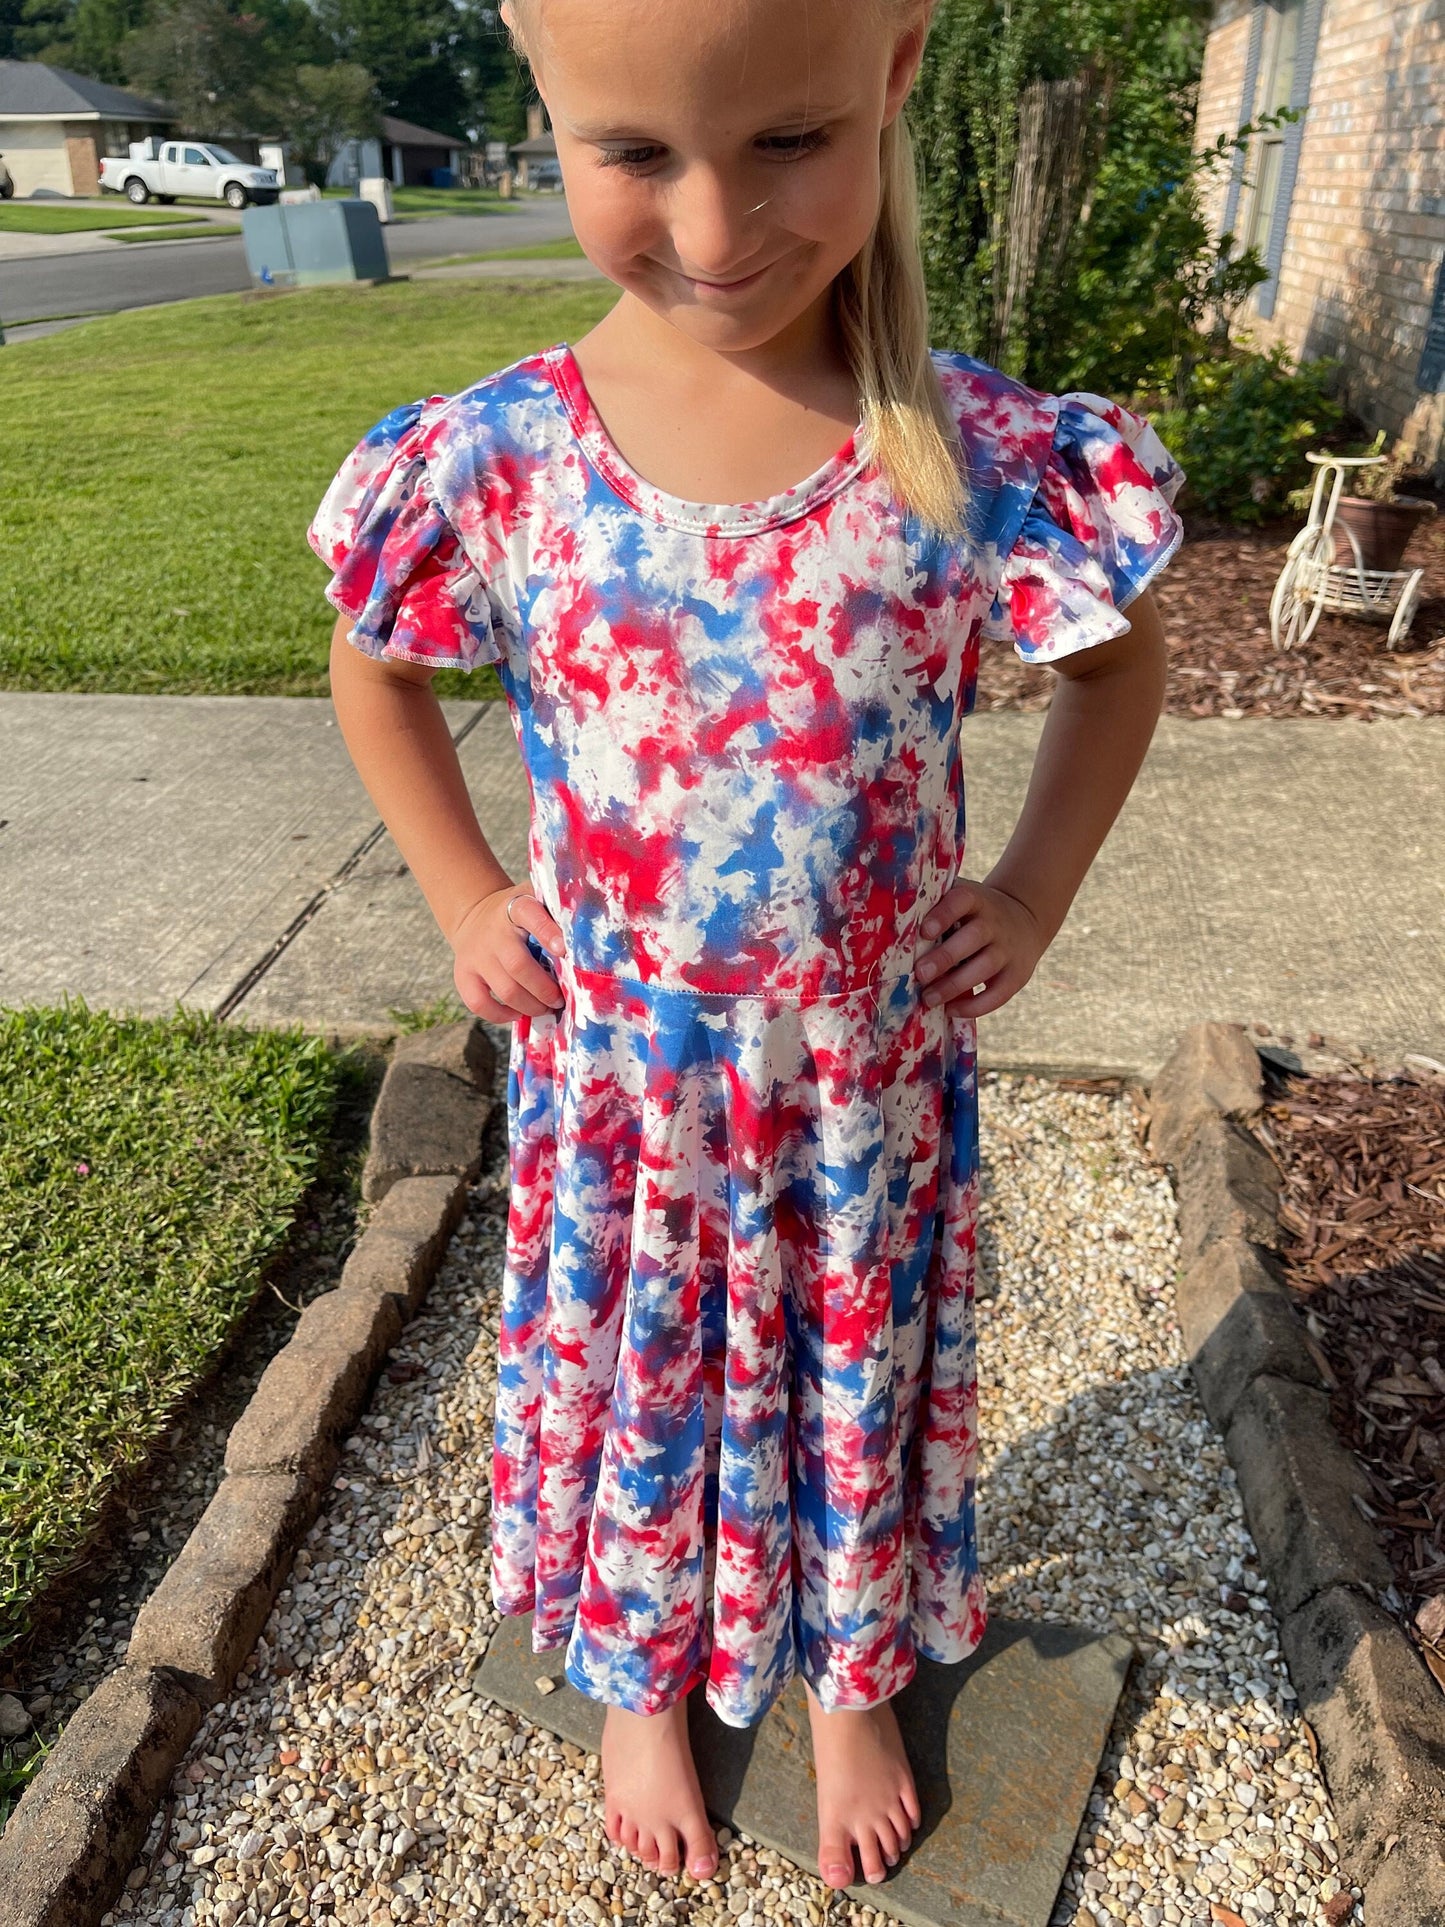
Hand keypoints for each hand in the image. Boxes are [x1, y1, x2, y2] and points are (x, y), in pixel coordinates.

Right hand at [450, 883, 566, 1022]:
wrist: (474, 914)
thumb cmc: (519, 914)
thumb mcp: (536, 900)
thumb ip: (557, 912)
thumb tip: (590, 936)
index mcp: (515, 907)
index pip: (529, 914)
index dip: (547, 933)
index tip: (565, 952)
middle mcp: (493, 932)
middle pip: (518, 965)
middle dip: (546, 989)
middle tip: (561, 998)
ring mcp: (476, 955)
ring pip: (505, 990)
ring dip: (532, 1006)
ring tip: (547, 1007)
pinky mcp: (463, 975)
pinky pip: (479, 1004)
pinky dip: (501, 1015)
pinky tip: (518, 1013)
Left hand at [913, 879, 1045, 1017]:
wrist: (1026, 919)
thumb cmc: (975, 914)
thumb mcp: (963, 902)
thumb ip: (935, 909)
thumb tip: (891, 932)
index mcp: (976, 900)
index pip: (961, 901)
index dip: (943, 915)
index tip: (924, 932)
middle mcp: (995, 922)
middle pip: (974, 936)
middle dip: (945, 957)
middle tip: (919, 974)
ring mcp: (1008, 949)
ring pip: (985, 966)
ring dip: (955, 985)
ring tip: (929, 999)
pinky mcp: (1017, 975)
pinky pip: (998, 994)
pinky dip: (975, 1006)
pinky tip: (951, 1010)